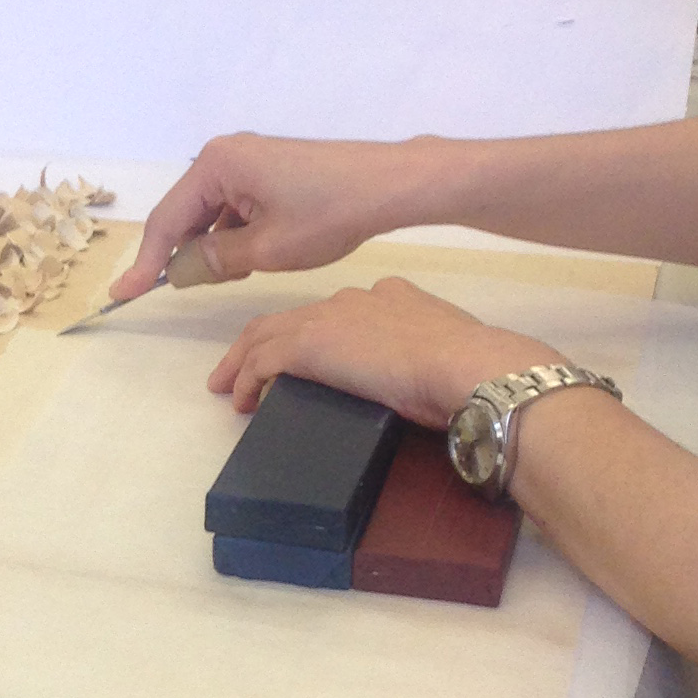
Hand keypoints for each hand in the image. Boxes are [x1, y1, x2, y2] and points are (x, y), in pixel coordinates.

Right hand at [109, 133, 462, 300]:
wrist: (388, 185)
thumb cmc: (328, 213)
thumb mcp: (265, 249)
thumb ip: (215, 260)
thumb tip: (180, 268)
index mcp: (216, 165)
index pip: (166, 221)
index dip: (144, 263)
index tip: (122, 294)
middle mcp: (225, 154)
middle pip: (186, 214)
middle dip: (187, 254)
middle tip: (193, 290)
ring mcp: (247, 159)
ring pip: (211, 214)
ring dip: (216, 247)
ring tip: (242, 272)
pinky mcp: (267, 169)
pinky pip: (234, 207)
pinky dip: (235, 234)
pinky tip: (256, 256)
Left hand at [208, 277, 563, 421]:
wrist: (467, 365)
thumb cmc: (469, 365)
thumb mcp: (445, 351)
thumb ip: (425, 354)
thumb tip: (421, 382)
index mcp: (389, 295)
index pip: (333, 311)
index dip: (310, 330)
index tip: (301, 355)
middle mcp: (353, 299)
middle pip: (291, 317)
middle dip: (261, 342)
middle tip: (239, 368)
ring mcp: (328, 318)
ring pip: (267, 335)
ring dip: (242, 362)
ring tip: (228, 387)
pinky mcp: (309, 344)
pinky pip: (263, 361)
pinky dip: (248, 379)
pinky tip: (242, 402)